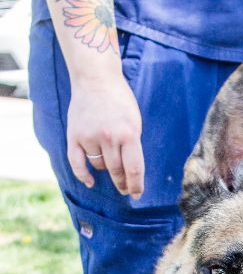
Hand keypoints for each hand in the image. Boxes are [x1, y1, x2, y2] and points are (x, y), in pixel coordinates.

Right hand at [66, 69, 144, 198]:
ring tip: (110, 162)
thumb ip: (133, 145)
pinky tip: (90, 182)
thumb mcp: (134, 122)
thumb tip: (132, 172)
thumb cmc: (119, 101)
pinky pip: (77, 163)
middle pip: (117, 171)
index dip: (136, 186)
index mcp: (129, 134)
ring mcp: (90, 137)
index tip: (137, 195)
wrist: (96, 79)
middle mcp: (109, 137)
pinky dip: (83, 175)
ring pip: (100, 166)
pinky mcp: (75, 135)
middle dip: (123, 184)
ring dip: (106, 168)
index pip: (134, 169)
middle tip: (125, 189)